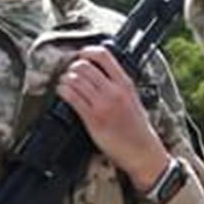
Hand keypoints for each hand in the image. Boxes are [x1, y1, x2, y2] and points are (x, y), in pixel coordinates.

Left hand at [55, 46, 168, 186]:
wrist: (142, 151)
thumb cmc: (137, 127)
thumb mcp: (132, 98)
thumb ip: (118, 83)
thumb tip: (99, 71)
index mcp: (125, 83)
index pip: (104, 55)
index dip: (88, 51)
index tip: (81, 55)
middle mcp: (114, 91)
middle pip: (84, 66)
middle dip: (72, 67)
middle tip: (70, 72)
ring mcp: (102, 105)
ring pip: (75, 80)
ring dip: (65, 79)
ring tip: (64, 83)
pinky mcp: (92, 119)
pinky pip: (72, 97)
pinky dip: (63, 91)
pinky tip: (62, 92)